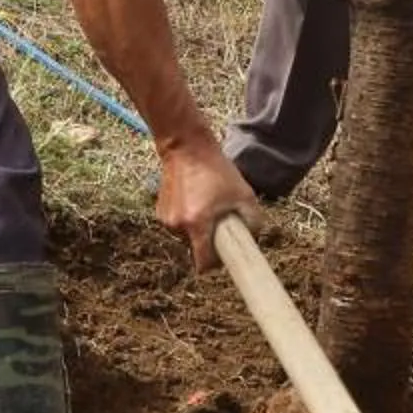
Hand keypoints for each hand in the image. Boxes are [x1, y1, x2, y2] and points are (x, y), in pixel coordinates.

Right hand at [155, 136, 256, 267]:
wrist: (187, 147)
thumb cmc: (217, 170)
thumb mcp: (244, 194)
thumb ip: (253, 222)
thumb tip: (252, 239)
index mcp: (196, 224)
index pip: (202, 264)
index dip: (214, 265)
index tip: (223, 257)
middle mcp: (177, 226)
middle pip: (195, 250)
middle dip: (208, 242)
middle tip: (221, 223)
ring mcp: (165, 219)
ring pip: (186, 238)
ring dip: (197, 230)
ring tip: (207, 206)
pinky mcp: (160, 212)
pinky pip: (178, 226)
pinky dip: (188, 220)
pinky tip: (196, 200)